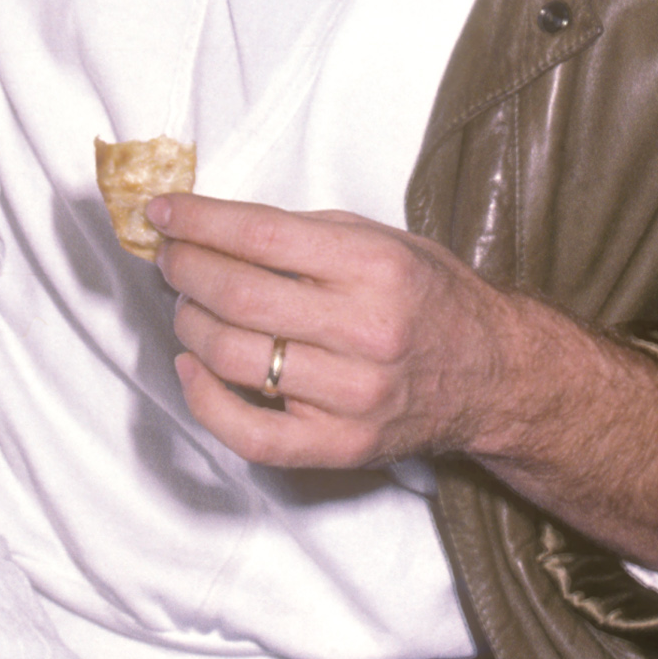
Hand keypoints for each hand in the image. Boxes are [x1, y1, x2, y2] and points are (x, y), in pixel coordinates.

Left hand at [149, 191, 511, 475]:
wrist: (495, 375)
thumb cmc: (430, 300)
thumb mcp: (384, 241)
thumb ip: (306, 235)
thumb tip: (215, 227)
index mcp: (376, 268)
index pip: (260, 237)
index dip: (198, 222)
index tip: (162, 214)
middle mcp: (366, 331)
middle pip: (237, 296)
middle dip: (185, 270)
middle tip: (171, 259)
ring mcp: (352, 395)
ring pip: (233, 358)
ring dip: (189, 326)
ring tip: (187, 306)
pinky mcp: (341, 445)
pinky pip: (249, 433)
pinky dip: (205, 400)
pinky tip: (192, 368)